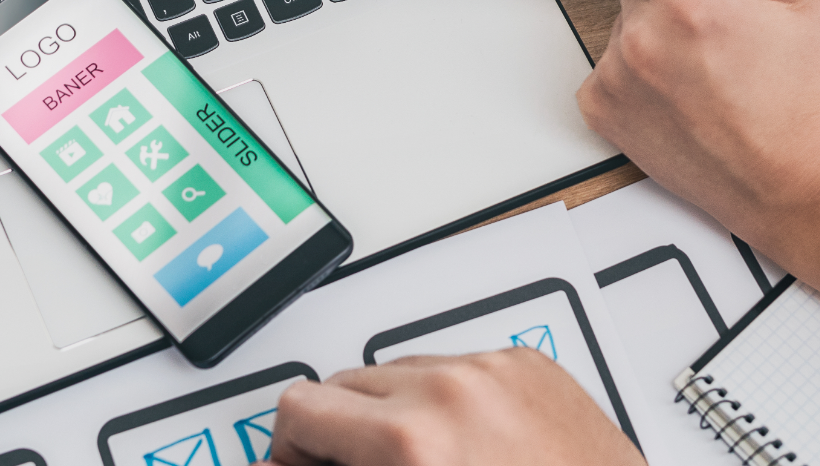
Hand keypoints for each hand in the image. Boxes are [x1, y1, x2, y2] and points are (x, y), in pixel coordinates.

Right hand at [269, 351, 641, 465]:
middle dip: (342, 432)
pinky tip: (472, 444)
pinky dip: (452, 399)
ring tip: (426, 463)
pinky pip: (458, 363)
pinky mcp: (528, 363)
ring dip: (396, 412)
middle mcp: (453, 389)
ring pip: (399, 369)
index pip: (300, 406)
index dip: (291, 449)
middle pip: (342, 381)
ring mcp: (494, 370)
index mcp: (413, 439)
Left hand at [538, 0, 819, 349]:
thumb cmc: (805, 100)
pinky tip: (686, 95)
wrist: (792, 184)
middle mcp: (645, 36)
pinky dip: (644, 70)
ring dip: (663, 33)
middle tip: (728, 35)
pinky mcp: (602, 109)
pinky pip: (615, 63)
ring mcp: (618, 75)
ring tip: (714, 76)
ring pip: (631, 21)